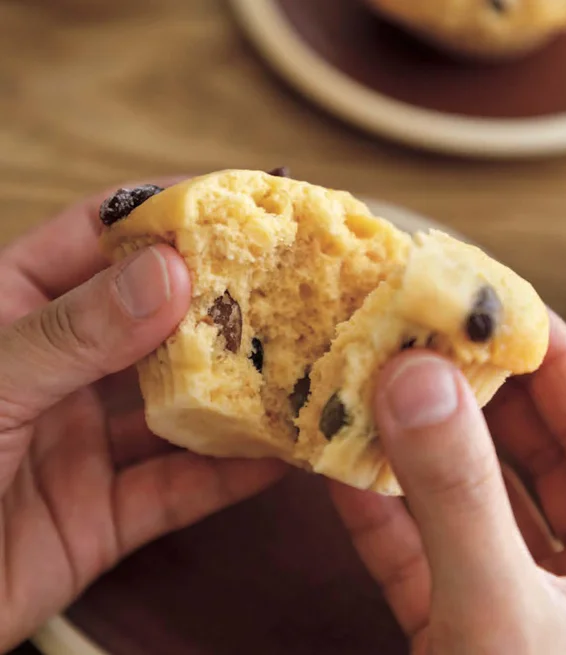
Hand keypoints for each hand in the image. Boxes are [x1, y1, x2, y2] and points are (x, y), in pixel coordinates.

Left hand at [0, 182, 285, 651]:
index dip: (161, 214)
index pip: (94, 238)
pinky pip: (178, 490)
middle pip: (152, 320)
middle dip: (218, 303)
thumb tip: (170, 272)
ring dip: (234, 391)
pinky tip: (278, 455)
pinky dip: (227, 476)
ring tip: (298, 364)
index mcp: (11, 313)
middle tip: (288, 283)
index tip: (232, 206)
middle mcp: (58, 370)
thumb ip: (73, 333)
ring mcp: (84, 443)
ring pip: (176, 406)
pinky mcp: (106, 515)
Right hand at [331, 313, 565, 653]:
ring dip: (412, 452)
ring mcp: (526, 601)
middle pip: (527, 451)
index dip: (544, 353)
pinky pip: (423, 556)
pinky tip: (342, 471)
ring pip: (468, 500)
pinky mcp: (464, 631)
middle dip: (463, 394)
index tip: (484, 300)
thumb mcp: (508, 616)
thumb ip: (460, 497)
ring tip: (365, 389)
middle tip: (410, 338)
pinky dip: (382, 516)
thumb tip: (413, 378)